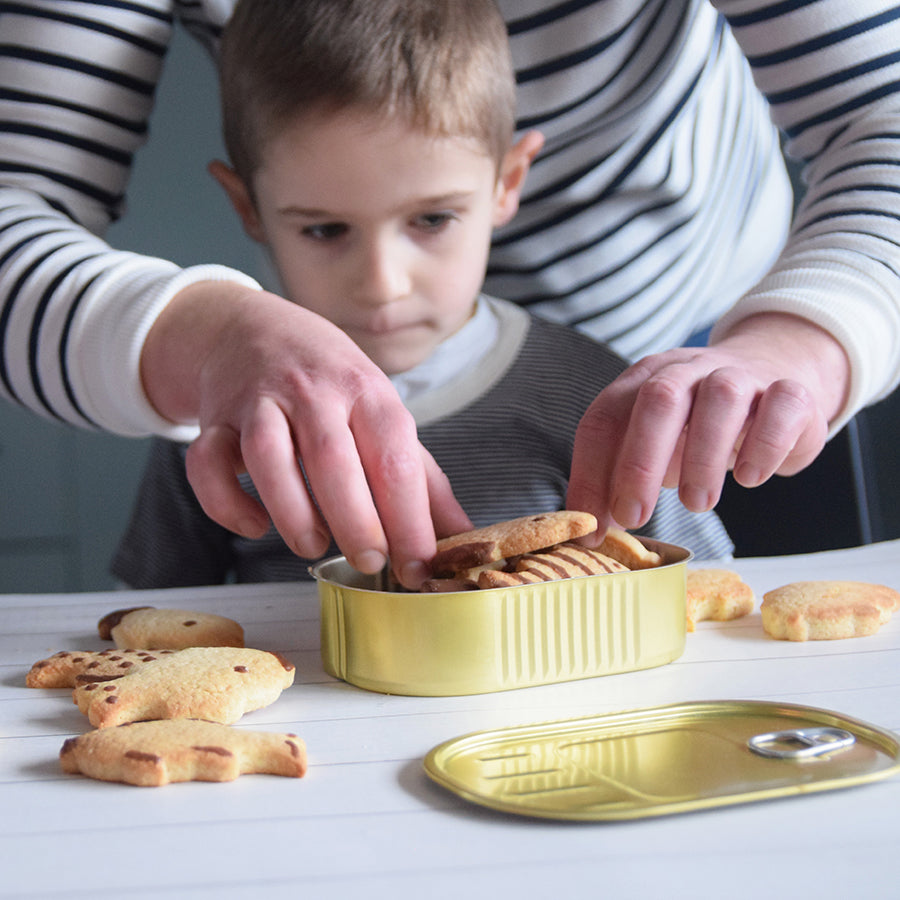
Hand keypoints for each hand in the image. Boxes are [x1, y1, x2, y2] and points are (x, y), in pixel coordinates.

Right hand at [141, 281, 470, 587]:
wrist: (251, 329)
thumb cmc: (329, 382)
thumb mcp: (382, 414)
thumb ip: (420, 477)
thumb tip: (463, 532)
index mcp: (366, 392)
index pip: (394, 459)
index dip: (410, 520)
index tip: (420, 567)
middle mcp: (313, 391)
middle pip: (333, 458)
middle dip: (356, 521)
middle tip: (371, 562)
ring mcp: (259, 401)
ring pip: (267, 455)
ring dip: (292, 511)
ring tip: (314, 546)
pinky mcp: (215, 419)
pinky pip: (207, 462)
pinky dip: (227, 503)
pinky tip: (256, 524)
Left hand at [567, 313, 850, 533]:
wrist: (773, 377)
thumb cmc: (699, 425)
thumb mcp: (656, 446)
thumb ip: (624, 479)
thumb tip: (596, 531)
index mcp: (643, 381)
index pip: (604, 419)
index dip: (591, 473)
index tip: (591, 526)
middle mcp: (687, 370)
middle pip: (658, 400)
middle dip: (639, 464)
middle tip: (633, 517)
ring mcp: (740, 375)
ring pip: (720, 398)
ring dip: (703, 458)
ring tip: (697, 504)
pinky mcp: (789, 391)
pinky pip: (781, 405)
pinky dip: (764, 445)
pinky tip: (750, 478)